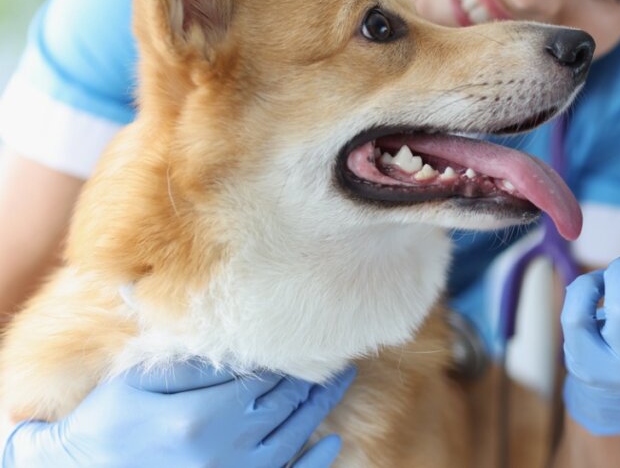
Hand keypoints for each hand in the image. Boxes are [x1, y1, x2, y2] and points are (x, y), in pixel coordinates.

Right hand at [2, 360, 354, 467]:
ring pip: (292, 437)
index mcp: (202, 418)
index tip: (311, 336)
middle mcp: (224, 451)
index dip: (292, 357)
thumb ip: (191, 362)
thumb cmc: (107, 423)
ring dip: (320, 408)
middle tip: (338, 353)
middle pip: (285, 405)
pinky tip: (331, 442)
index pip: (265, 379)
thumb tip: (235, 340)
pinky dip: (313, 462)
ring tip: (340, 382)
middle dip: (314, 377)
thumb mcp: (139, 382)